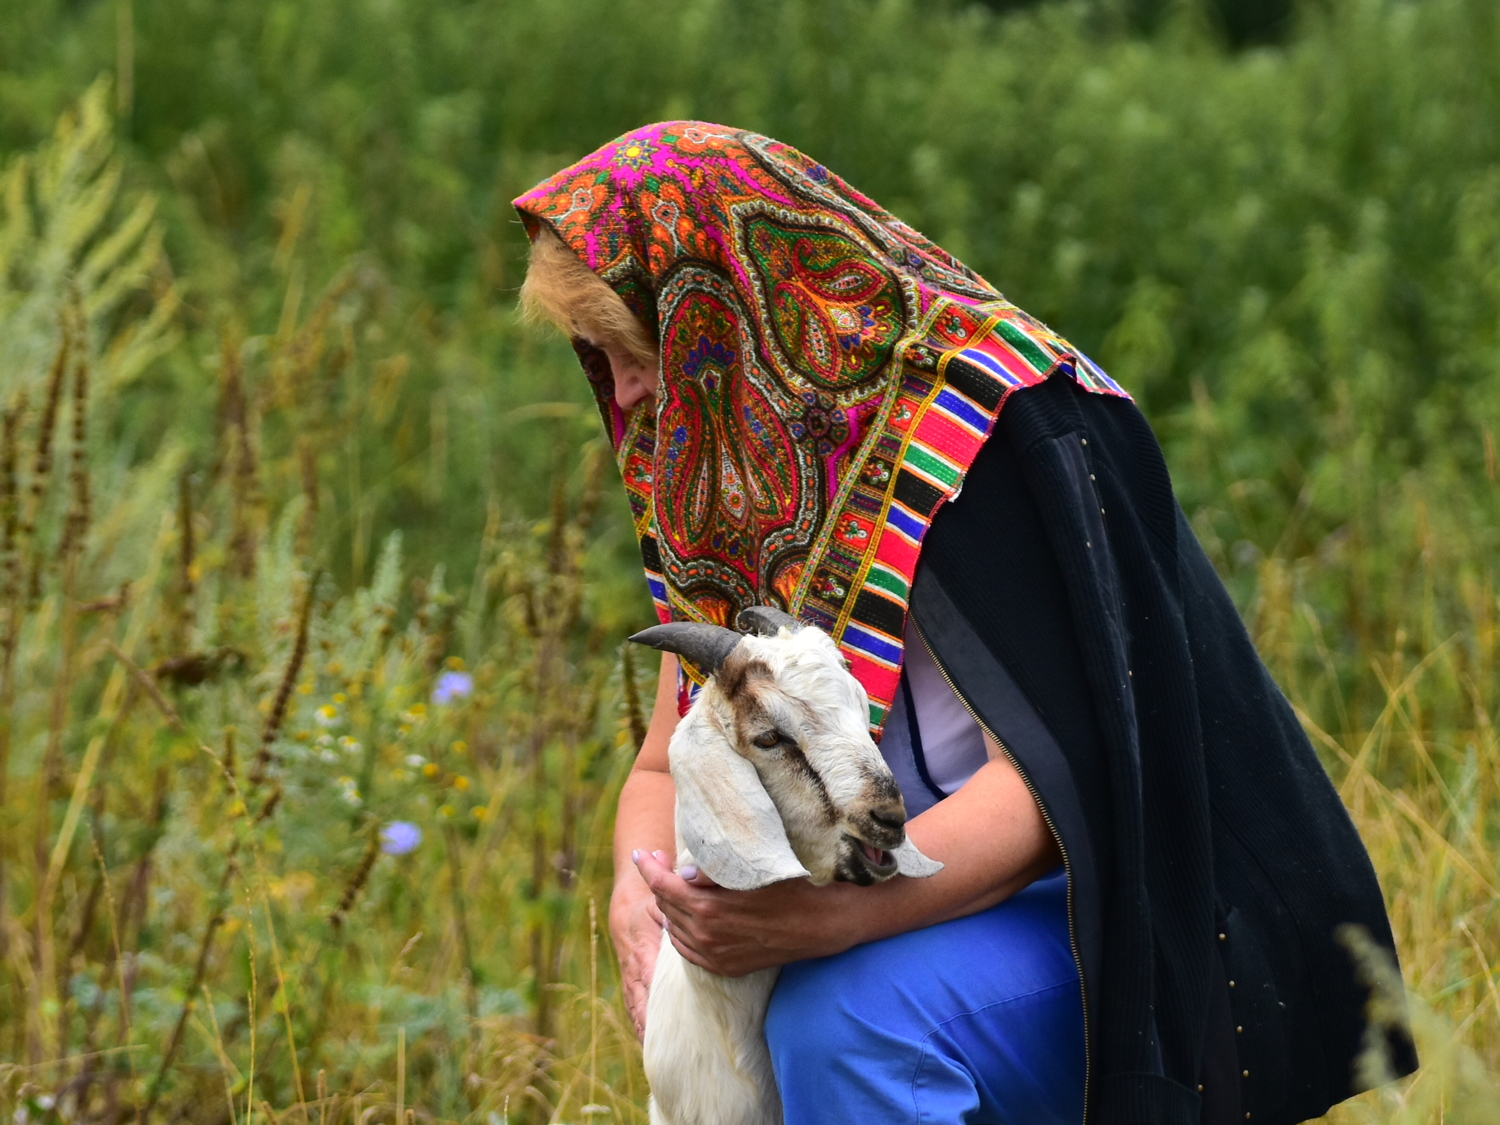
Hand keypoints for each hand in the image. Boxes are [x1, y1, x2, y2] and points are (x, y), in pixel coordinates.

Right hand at [609, 854, 667, 1039]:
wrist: (627, 902)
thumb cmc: (649, 900)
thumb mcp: (658, 900)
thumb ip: (668, 899)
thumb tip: (669, 886)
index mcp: (642, 950)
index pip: (651, 980)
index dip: (659, 1000)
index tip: (671, 1019)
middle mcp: (634, 969)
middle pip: (642, 1003)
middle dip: (652, 1026)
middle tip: (668, 1049)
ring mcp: (631, 980)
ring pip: (638, 1011)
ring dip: (647, 1031)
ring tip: (662, 1057)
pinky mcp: (632, 985)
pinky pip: (637, 1010)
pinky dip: (643, 1027)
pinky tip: (652, 1045)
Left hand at [633, 850, 857, 976]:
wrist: (820, 925)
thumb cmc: (788, 887)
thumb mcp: (749, 870)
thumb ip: (710, 874)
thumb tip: (683, 875)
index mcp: (709, 909)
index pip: (663, 886)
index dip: (648, 867)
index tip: (640, 853)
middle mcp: (707, 937)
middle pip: (665, 906)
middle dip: (657, 881)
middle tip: (660, 861)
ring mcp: (714, 956)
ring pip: (673, 929)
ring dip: (669, 906)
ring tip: (672, 886)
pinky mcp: (724, 968)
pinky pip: (687, 950)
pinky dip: (679, 930)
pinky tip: (684, 916)